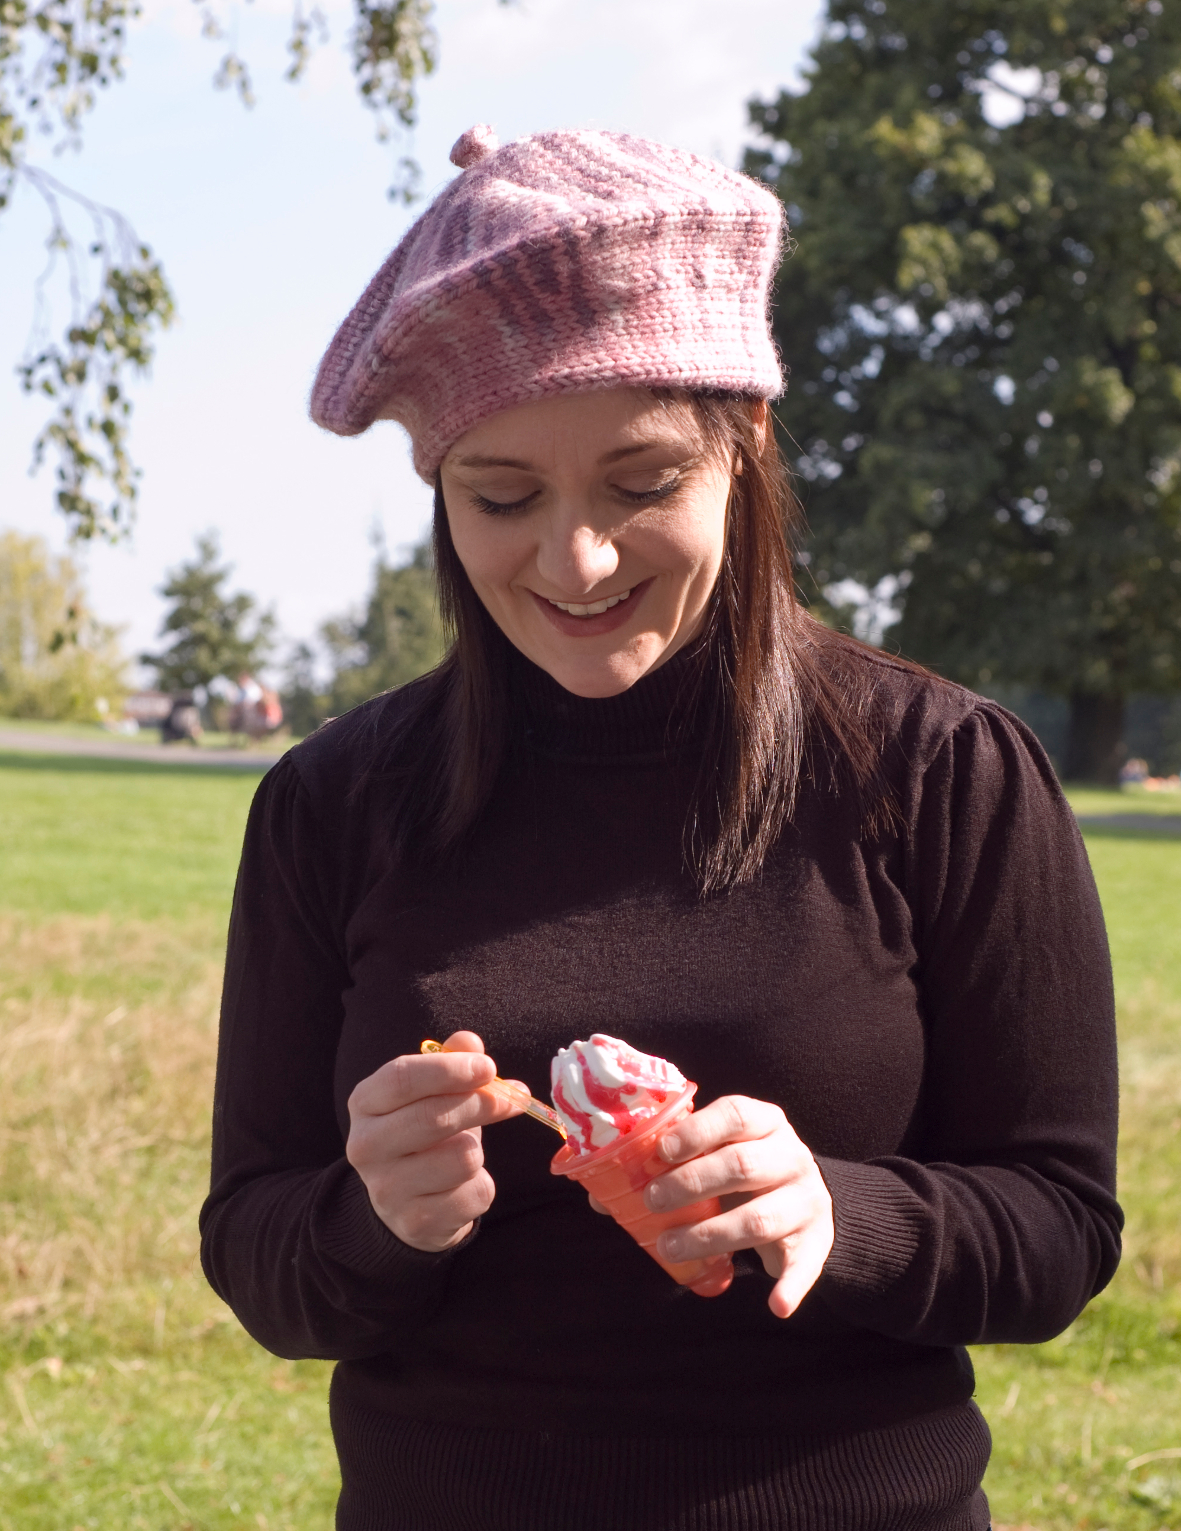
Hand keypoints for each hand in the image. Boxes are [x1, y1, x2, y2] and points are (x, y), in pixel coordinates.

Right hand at [345, 1031, 526, 1251]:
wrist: (405, 1204)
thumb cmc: (423, 1134)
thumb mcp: (430, 1093)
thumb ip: (450, 1062)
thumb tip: (470, 1043)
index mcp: (365, 1104)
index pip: (402, 1079)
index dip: (450, 1070)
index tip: (488, 1067)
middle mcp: (366, 1147)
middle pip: (433, 1117)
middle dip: (481, 1104)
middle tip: (512, 1098)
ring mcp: (387, 1190)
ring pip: (462, 1158)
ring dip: (478, 1150)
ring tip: (466, 1151)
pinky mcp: (416, 1222)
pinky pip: (474, 1194)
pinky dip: (481, 1186)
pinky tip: (463, 1185)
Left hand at [641, 1096, 833, 1317]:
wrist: (807, 1200)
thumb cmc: (744, 1172)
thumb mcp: (717, 1156)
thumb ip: (670, 1167)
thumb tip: (601, 1197)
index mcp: (765, 1122)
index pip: (735, 1114)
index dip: (698, 1131)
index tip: (664, 1150)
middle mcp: (792, 1156)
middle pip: (742, 1166)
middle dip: (691, 1184)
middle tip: (652, 1200)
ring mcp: (807, 1199)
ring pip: (760, 1218)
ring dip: (710, 1236)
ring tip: (670, 1247)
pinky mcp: (817, 1242)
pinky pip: (805, 1265)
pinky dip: (791, 1286)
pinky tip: (775, 1305)